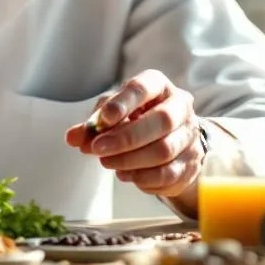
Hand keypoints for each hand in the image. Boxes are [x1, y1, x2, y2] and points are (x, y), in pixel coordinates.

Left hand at [65, 70, 203, 197]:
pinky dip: (142, 177)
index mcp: (159, 87)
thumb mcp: (111, 117)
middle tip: (98, 149)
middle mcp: (181, 107)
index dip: (124, 102)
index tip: (104, 119)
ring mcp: (189, 136)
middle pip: (161, 120)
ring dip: (130, 160)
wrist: (169, 145)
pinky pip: (167, 173)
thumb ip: (92, 126)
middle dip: (126, 138)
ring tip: (108, 163)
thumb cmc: (136, 122)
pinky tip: (126, 175)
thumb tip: (73, 138)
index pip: (144, 88)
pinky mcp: (191, 163)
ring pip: (164, 150)